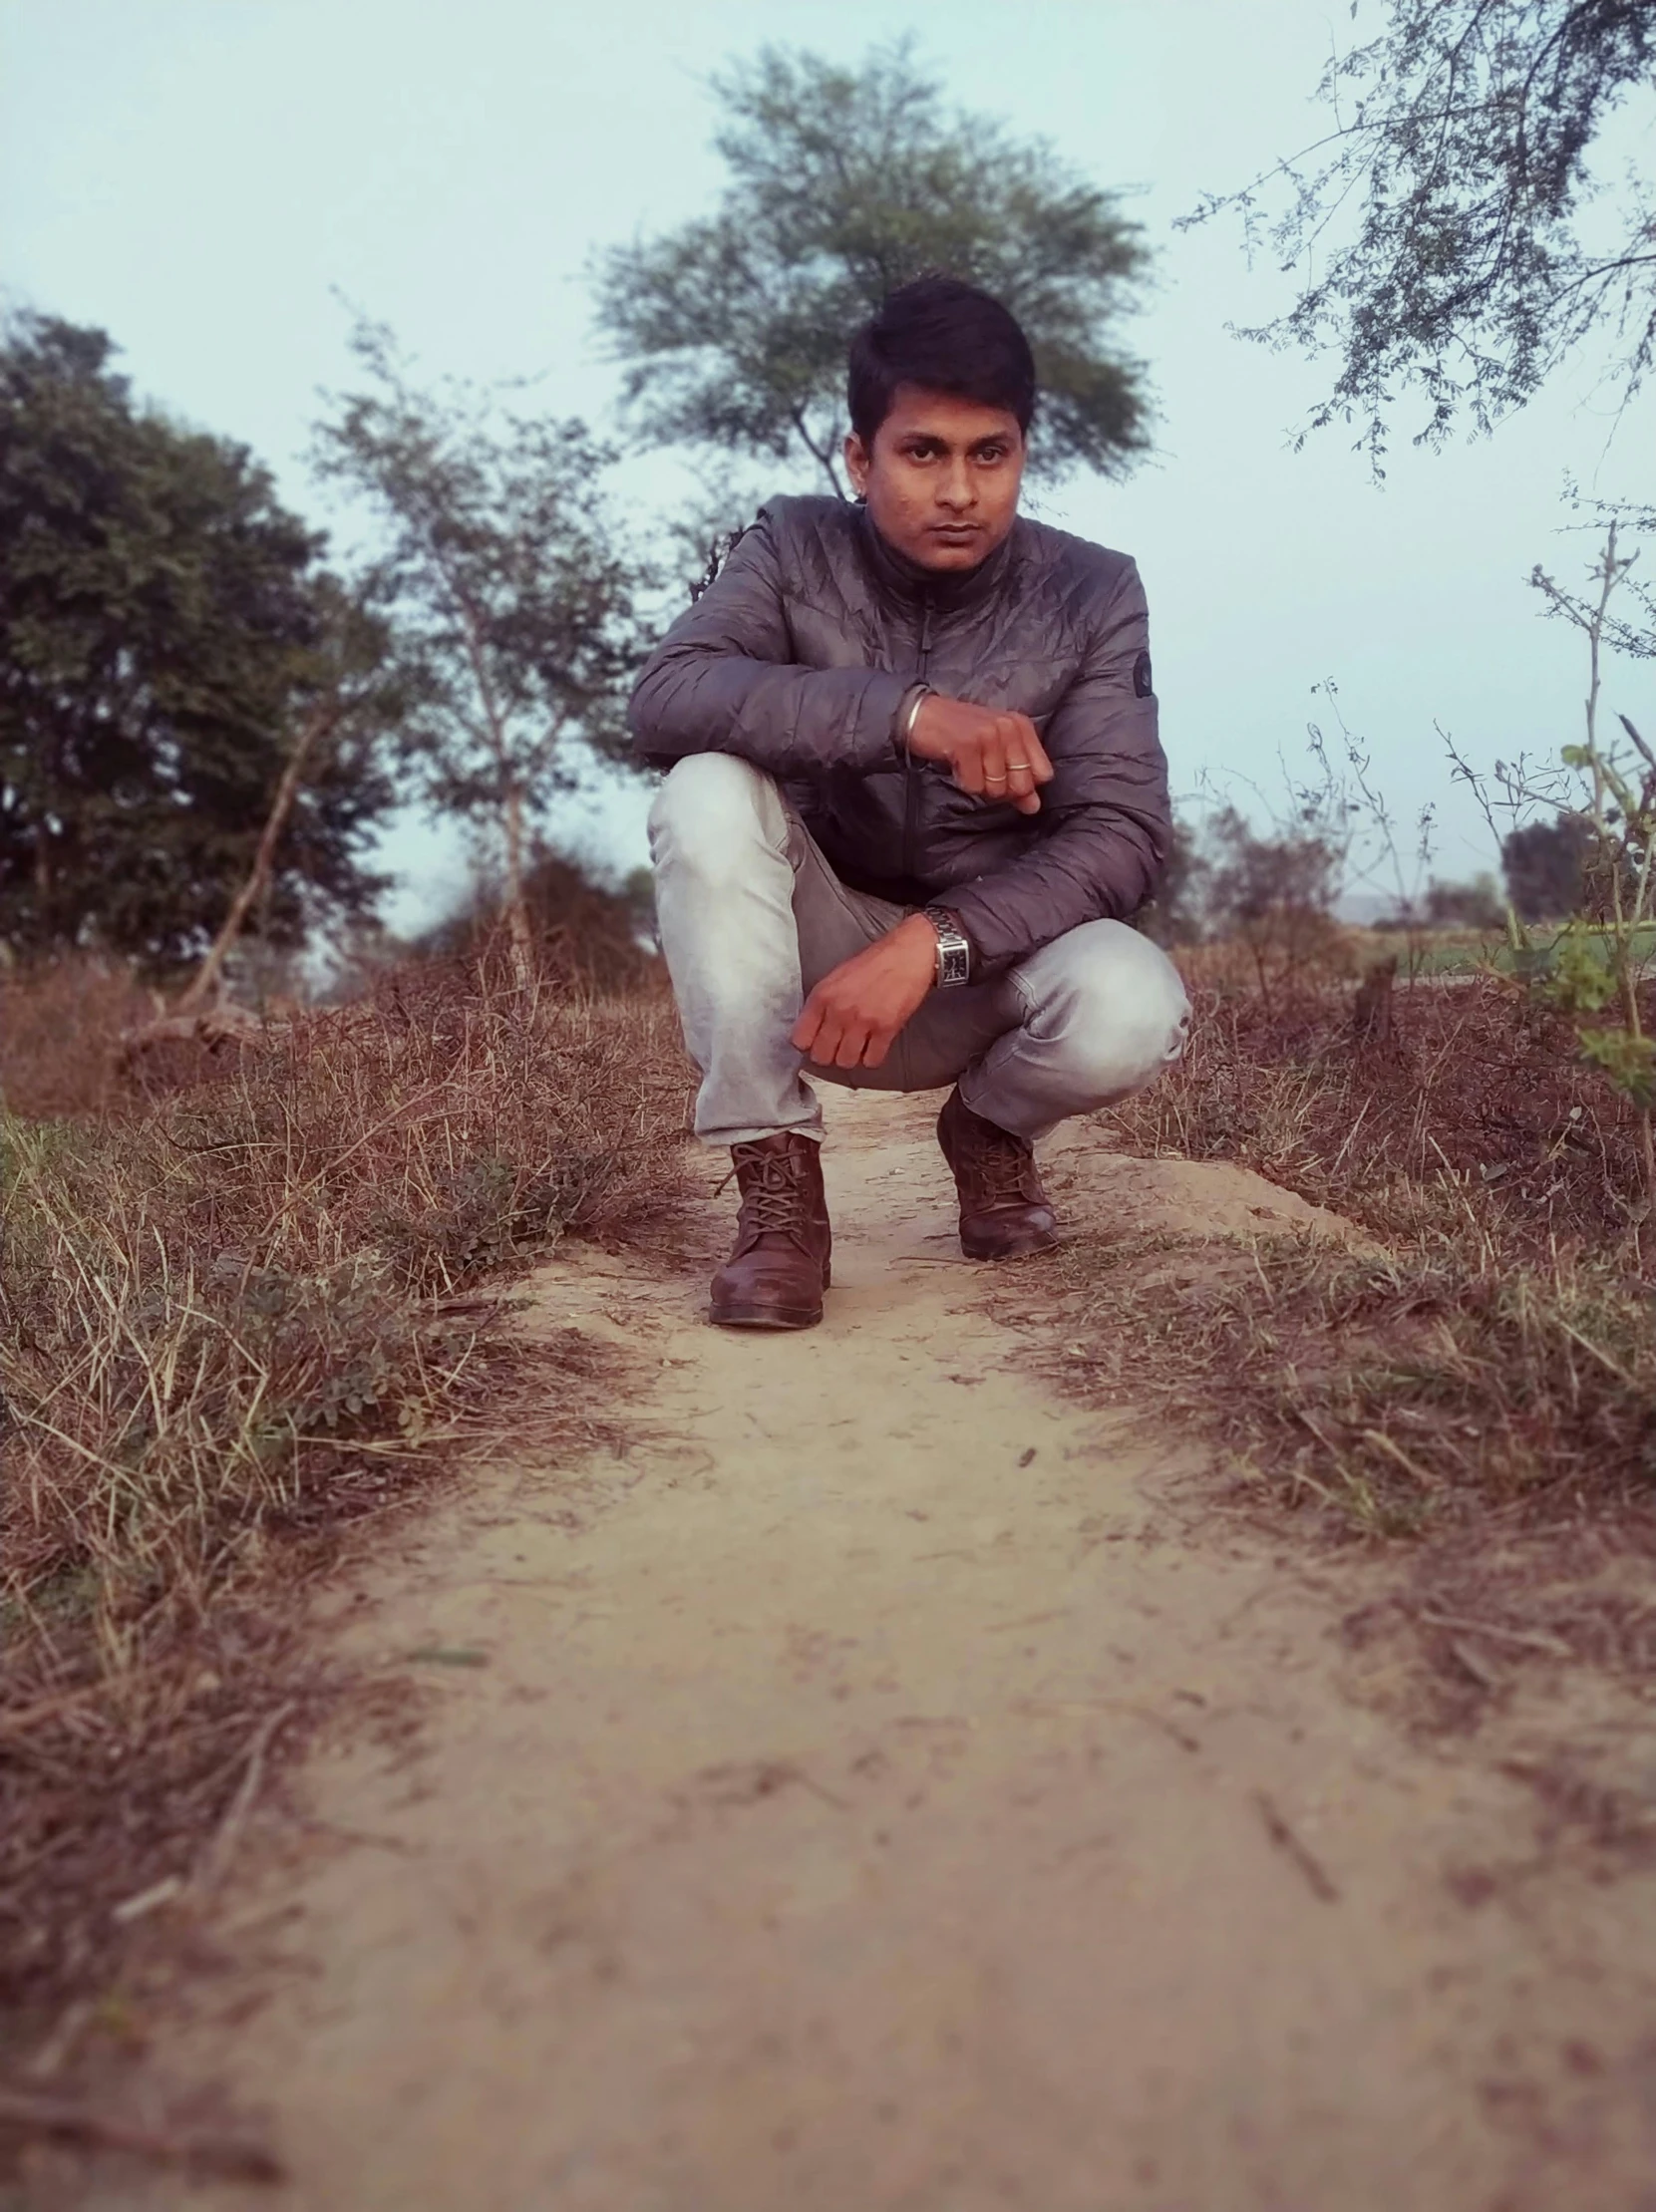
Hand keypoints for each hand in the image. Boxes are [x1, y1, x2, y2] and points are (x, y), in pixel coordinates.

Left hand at [791, 914, 936, 1068]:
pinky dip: (872, 1058)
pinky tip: (874, 1046)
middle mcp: (839, 1010)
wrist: (907, 954)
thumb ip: (822, 1004)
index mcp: (822, 996)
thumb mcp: (836, 978)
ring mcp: (862, 1021)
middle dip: (829, 1056)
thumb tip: (812, 1030)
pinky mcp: (886, 1029)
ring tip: (857, 1047)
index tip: (816, 1042)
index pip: (800, 1039)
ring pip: (845, 1062)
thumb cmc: (873, 964)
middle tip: (838, 1047)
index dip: (809, 1044)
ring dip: (851, 1058)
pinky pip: (871, 1061)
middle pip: (821, 1056)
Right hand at [908, 696, 1053, 814]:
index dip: (1024, 786)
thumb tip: (1034, 807)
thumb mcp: (995, 752)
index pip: (1043, 773)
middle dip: (1000, 789)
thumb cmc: (960, 734)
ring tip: (968, 765)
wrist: (921, 716)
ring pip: (997, 788)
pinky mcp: (967, 745)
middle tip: (982, 772)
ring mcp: (989, 735)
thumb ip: (1018, 779)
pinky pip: (975, 786)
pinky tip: (957, 764)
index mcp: (1021, 726)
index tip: (1004, 776)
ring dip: (979, 785)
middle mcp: (1009, 727)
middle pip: (1021, 785)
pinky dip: (964, 782)